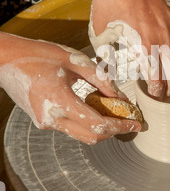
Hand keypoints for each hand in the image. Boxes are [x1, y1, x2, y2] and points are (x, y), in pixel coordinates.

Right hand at [0, 34, 140, 143]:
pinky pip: (71, 127)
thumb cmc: (38, 54)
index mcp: (59, 100)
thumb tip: (121, 97)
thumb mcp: (74, 60)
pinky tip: (95, 108)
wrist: (6, 60)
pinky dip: (87, 122)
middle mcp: (51, 118)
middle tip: (130, 121)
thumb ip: (100, 79)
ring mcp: (45, 122)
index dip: (120, 126)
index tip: (136, 123)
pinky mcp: (43, 121)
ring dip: (101, 127)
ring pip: (81, 135)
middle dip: (114, 131)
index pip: (97, 124)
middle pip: (91, 136)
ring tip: (116, 113)